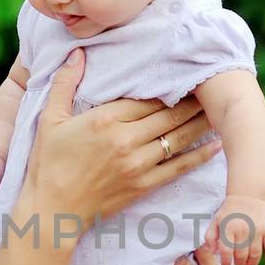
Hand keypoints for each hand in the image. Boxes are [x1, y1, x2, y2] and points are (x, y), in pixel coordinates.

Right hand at [23, 48, 221, 226]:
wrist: (51, 211)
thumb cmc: (47, 165)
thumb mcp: (49, 120)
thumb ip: (64, 84)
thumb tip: (77, 53)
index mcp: (104, 120)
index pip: (146, 97)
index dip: (167, 85)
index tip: (184, 74)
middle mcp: (125, 141)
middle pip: (167, 114)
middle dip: (191, 99)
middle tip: (210, 87)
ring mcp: (137, 165)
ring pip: (178, 137)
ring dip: (199, 122)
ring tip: (217, 109)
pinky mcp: (144, 186)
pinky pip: (179, 167)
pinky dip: (200, 155)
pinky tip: (216, 145)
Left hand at [203, 195, 264, 264]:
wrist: (248, 196)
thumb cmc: (229, 212)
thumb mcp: (215, 221)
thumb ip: (210, 237)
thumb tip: (213, 252)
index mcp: (228, 227)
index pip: (226, 251)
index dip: (225, 261)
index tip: (226, 264)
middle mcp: (243, 229)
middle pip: (241, 255)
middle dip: (238, 263)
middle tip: (238, 263)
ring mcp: (257, 230)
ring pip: (255, 254)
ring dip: (251, 264)